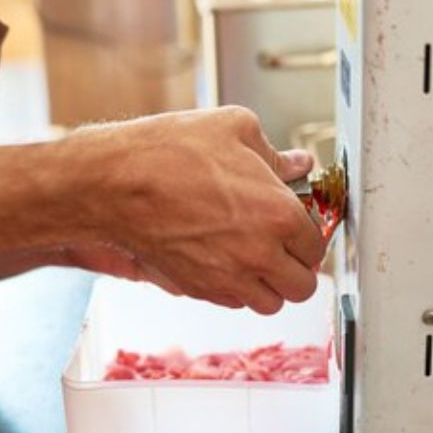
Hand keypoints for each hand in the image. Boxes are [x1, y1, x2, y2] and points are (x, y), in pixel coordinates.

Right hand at [70, 106, 325, 314]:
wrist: (116, 183)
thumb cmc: (171, 151)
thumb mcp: (234, 129)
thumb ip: (275, 154)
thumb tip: (297, 164)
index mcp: (279, 215)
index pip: (317, 245)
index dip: (308, 233)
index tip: (297, 223)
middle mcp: (259, 255)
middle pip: (303, 286)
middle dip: (297, 265)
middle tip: (283, 245)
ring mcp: (227, 278)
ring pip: (270, 303)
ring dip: (269, 284)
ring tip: (255, 256)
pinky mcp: (198, 288)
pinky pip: (234, 303)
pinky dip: (237, 288)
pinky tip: (224, 259)